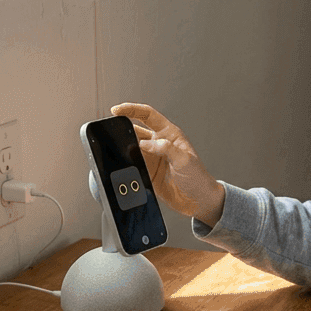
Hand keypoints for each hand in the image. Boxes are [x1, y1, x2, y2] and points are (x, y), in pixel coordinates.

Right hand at [111, 103, 226, 226]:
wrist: (198, 201)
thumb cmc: (198, 178)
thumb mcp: (185, 160)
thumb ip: (165, 149)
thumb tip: (145, 143)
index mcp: (169, 134)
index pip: (148, 115)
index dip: (132, 109)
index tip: (117, 110)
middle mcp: (158, 144)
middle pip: (135, 130)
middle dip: (122, 128)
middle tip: (111, 131)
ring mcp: (151, 158)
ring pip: (130, 147)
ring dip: (122, 148)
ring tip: (115, 150)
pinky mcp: (146, 172)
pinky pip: (130, 165)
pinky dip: (124, 164)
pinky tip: (121, 166)